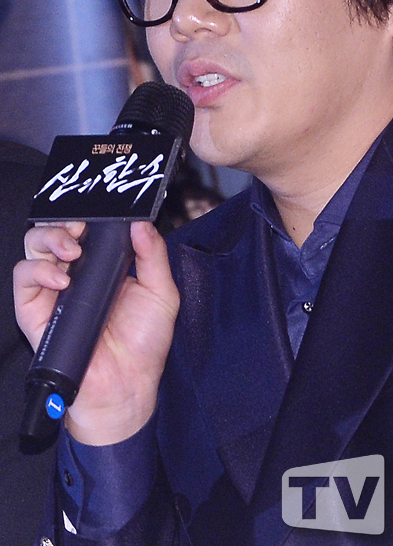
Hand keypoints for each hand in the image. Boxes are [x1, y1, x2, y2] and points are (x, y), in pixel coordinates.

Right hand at [14, 220, 179, 444]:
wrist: (126, 386)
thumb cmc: (145, 344)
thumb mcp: (161, 293)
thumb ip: (153, 255)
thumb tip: (141, 223)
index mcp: (104, 267)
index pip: (86, 230)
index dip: (86, 216)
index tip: (97, 213)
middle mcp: (75, 274)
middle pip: (54, 232)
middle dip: (62, 223)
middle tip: (80, 229)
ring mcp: (52, 291)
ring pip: (33, 248)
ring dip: (49, 239)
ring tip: (71, 250)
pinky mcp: (34, 310)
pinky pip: (23, 279)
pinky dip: (38, 271)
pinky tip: (62, 279)